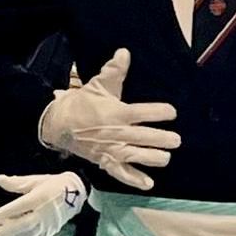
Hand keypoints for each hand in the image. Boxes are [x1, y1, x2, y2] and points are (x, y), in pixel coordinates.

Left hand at [0, 171, 85, 235]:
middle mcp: (45, 212)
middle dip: (9, 231)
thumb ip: (15, 182)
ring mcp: (49, 224)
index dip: (8, 211)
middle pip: (26, 224)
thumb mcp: (35, 180)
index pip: (23, 205)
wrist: (76, 194)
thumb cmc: (53, 185)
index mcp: (40, 197)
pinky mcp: (51, 232)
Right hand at [38, 48, 179, 190]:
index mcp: (117, 112)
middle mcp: (117, 133)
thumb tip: (125, 52)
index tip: (172, 112)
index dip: (159, 112)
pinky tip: (149, 183)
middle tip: (176, 140)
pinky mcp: (105, 161)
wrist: (59, 123)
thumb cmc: (83, 103)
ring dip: (152, 158)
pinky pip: (121, 173)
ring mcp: (112, 149)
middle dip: (162, 139)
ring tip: (166, 158)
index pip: (143, 112)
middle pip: (144, 137)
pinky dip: (134, 180)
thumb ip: (114, 70)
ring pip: (136, 156)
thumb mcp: (98, 85)